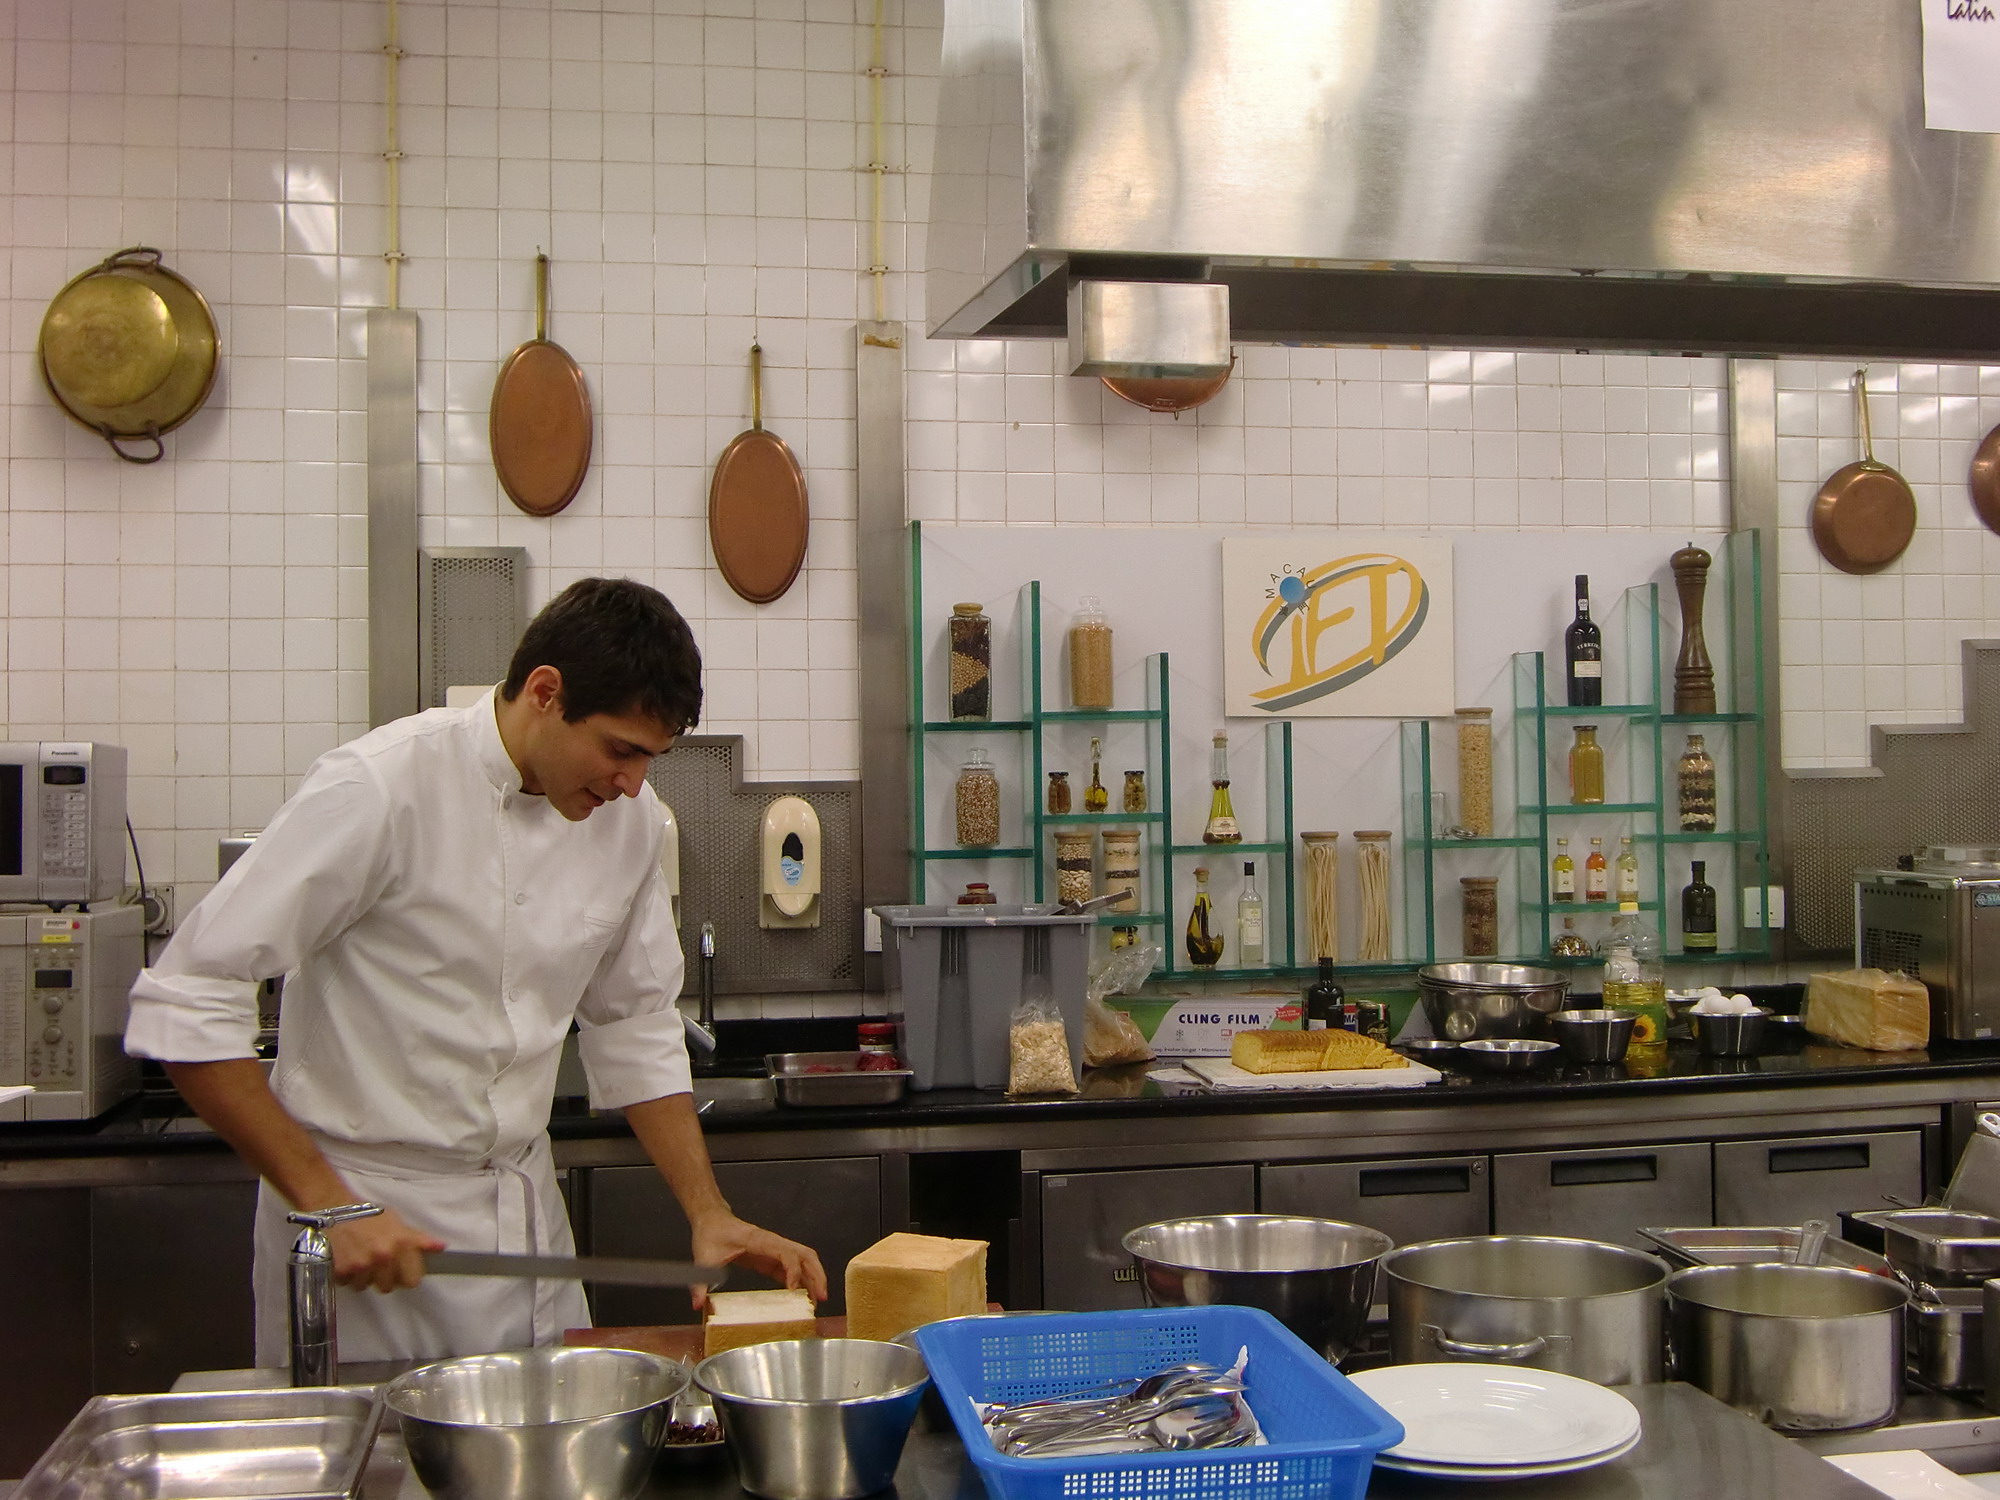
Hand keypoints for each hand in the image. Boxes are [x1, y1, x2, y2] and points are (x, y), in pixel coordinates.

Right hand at [325, 1207, 446, 1293]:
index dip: (406, 1276)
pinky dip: (346, 1275)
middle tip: (376, 1261)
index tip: (401, 1270)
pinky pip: (348, 1284)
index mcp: (401, 1244)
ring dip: (363, 1277)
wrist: (335, 1210)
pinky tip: (347, 1258)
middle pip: (388, 1287)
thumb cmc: (368, 1216)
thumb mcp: (397, 1223)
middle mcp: (383, 1256)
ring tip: (359, 1257)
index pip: (412, 1281)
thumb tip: (440, 1247)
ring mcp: (361, 1265)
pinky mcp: (341, 1271)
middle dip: (383, 1278)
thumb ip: (418, 1239)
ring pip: (366, 1286)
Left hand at [689, 1212, 828, 1310]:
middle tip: (820, 1297)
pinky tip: (802, 1297)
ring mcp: (774, 1250)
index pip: (785, 1252)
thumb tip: (697, 1305)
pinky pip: (792, 1268)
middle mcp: (772, 1243)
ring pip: (803, 1259)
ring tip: (818, 1299)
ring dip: (814, 1276)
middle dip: (816, 1274)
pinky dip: (801, 1281)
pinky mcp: (770, 1259)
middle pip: (805, 1254)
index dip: (793, 1270)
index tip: (792, 1290)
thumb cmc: (711, 1234)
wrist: (712, 1220)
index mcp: (759, 1240)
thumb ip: (700, 1282)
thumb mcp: (703, 1258)